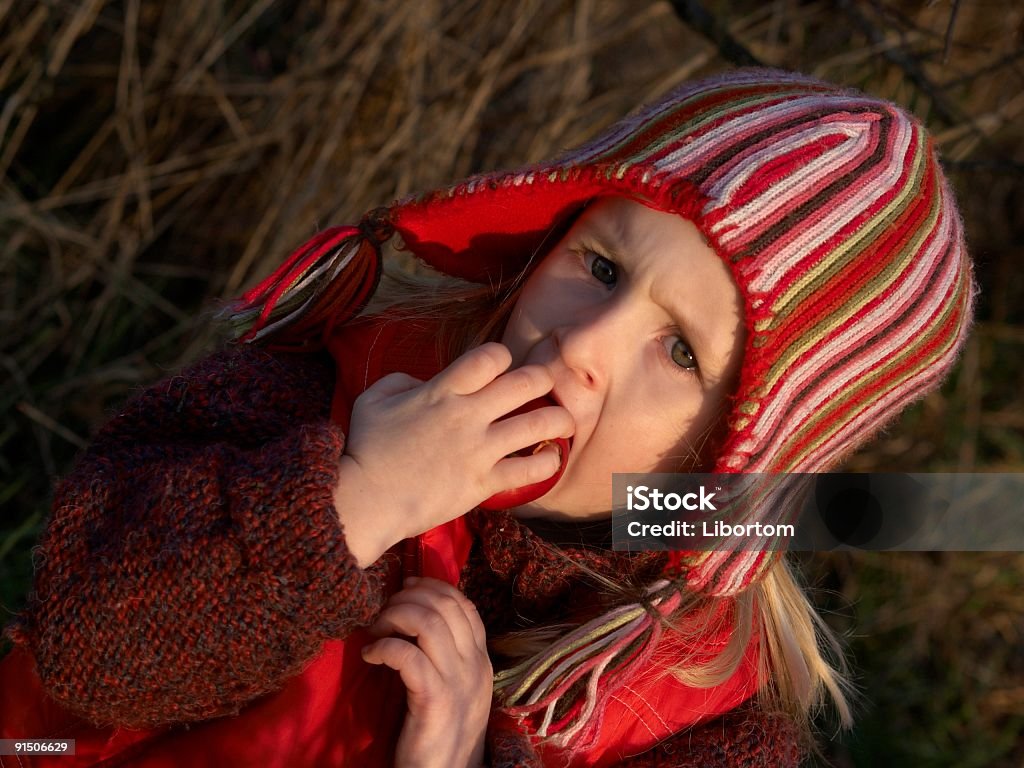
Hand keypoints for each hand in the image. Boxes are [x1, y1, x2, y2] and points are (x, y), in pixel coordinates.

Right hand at [335, 342, 573, 564]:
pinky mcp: (484, 483)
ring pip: (540, 423)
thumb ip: (403, 381)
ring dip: (560, 419)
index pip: (490, 357)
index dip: (502, 356)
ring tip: (563, 422)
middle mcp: (467, 415)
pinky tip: (550, 459)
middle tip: (544, 387)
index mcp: (441, 390)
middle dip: (543, 379)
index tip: (501, 368)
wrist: (366, 501)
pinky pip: (531, 469)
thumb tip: (428, 382)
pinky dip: (549, 463)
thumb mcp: (373, 400)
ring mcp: (479, 450)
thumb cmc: (366, 449)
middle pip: (526, 382)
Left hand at [361, 577, 492, 767]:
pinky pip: (408, 656)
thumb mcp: (453, 688)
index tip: (406, 586)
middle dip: (408, 598)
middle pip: (445, 605)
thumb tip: (417, 615)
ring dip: (394, 617)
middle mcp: (475, 666)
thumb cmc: (439, 734)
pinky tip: (370, 656)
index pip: (464, 604)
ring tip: (375, 631)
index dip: (433, 586)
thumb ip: (445, 654)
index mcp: (481, 660)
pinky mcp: (434, 700)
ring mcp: (457, 682)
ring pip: (428, 623)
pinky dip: (384, 647)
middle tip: (383, 611)